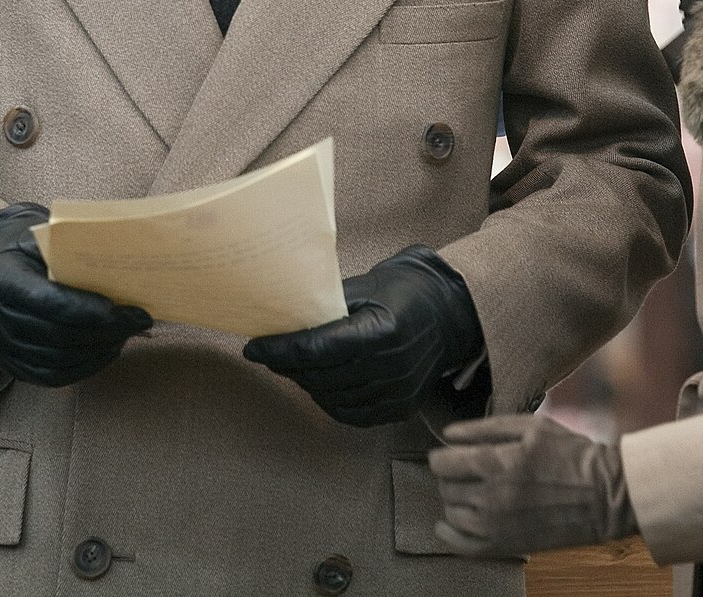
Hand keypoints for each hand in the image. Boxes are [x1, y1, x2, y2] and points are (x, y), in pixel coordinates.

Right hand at [0, 202, 152, 386]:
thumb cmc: (26, 253)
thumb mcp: (42, 239)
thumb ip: (72, 249)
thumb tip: (121, 261)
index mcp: (2, 279)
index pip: (51, 302)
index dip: (92, 311)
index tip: (128, 311)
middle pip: (57, 335)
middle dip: (105, 332)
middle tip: (137, 323)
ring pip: (57, 360)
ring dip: (98, 352)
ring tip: (125, 335)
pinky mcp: (10, 365)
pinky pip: (50, 377)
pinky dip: (83, 368)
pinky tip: (105, 351)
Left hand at [243, 246, 482, 427]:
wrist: (450, 313)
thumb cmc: (402, 291)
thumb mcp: (365, 287)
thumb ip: (327, 306)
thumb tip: (283, 319)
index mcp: (381, 330)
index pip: (316, 348)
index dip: (279, 351)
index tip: (253, 348)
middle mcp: (391, 365)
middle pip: (320, 376)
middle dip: (288, 366)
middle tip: (269, 354)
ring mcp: (398, 390)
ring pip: (333, 398)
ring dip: (306, 384)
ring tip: (294, 367)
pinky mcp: (402, 406)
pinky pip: (354, 415)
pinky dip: (330, 403)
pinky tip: (319, 385)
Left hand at [429, 414, 635, 555]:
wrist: (604, 495)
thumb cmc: (571, 455)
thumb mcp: (531, 426)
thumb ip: (486, 427)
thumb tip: (450, 433)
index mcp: (497, 463)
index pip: (443, 463)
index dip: (441, 456)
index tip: (448, 454)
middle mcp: (492, 497)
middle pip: (445, 488)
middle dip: (450, 476)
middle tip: (464, 471)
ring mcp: (498, 526)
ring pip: (451, 514)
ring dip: (454, 501)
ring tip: (470, 492)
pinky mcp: (507, 546)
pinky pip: (462, 546)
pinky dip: (450, 534)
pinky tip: (449, 523)